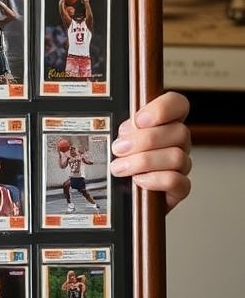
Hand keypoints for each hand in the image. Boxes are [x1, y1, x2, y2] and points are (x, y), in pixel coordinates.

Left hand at [110, 91, 191, 212]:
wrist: (119, 193)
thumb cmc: (119, 161)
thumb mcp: (116, 139)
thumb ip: (125, 130)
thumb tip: (125, 131)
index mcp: (163, 123)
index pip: (177, 104)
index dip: (163, 109)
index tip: (139, 120)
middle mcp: (176, 142)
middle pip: (179, 132)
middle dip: (144, 140)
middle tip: (119, 148)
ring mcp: (180, 165)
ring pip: (176, 156)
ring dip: (143, 161)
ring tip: (120, 167)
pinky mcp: (178, 188)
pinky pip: (177, 181)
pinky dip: (155, 180)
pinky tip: (138, 180)